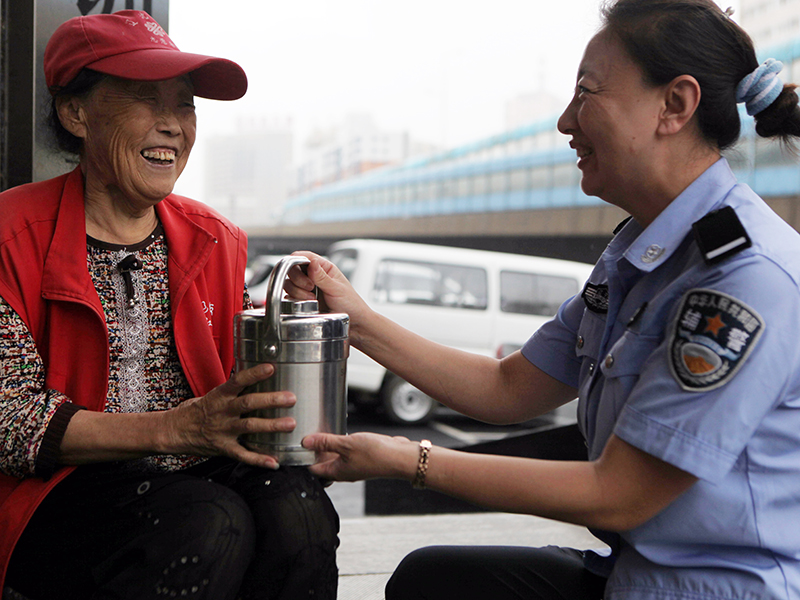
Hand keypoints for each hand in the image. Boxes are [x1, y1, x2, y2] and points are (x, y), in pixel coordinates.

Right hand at [164, 363, 295, 468]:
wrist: (174, 431)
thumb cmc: (198, 410)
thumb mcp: (214, 395)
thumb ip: (234, 391)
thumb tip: (259, 378)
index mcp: (220, 396)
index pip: (238, 381)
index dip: (254, 374)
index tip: (271, 368)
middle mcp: (223, 411)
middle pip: (248, 403)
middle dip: (271, 400)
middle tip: (291, 398)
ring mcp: (223, 430)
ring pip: (250, 426)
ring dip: (271, 425)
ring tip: (290, 424)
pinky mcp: (223, 448)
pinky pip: (243, 454)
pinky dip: (259, 459)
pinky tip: (274, 462)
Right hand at [284, 251, 371, 335]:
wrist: (354, 324)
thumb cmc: (351, 304)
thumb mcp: (337, 289)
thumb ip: (322, 277)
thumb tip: (312, 262)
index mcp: (324, 268)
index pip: (304, 256)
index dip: (297, 262)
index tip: (304, 275)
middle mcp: (314, 276)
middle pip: (292, 269)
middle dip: (298, 280)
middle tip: (311, 288)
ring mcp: (307, 289)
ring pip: (289, 284)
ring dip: (298, 292)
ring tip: (312, 300)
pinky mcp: (302, 301)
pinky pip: (289, 297)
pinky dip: (295, 301)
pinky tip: (308, 306)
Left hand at [302, 431, 416, 481]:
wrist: (401, 457)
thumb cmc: (376, 455)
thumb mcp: (346, 444)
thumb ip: (326, 442)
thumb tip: (306, 442)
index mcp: (336, 472)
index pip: (312, 469)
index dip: (303, 458)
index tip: (296, 445)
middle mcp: (344, 471)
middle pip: (323, 463)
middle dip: (314, 451)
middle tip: (307, 435)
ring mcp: (354, 464)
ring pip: (335, 456)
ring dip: (328, 446)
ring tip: (321, 431)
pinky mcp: (363, 457)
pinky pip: (347, 451)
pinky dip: (341, 443)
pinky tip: (341, 432)